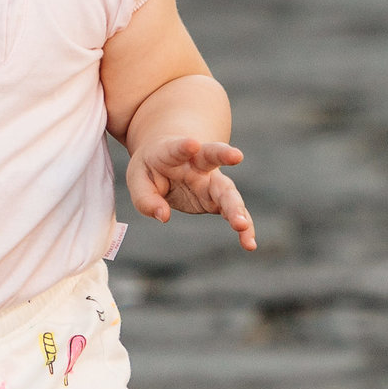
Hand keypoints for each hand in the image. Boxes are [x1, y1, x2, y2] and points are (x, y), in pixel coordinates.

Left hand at [126, 136, 255, 250]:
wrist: (171, 160)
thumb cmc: (152, 168)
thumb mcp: (138, 179)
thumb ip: (146, 199)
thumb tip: (164, 217)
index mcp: (173, 152)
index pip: (178, 148)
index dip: (185, 146)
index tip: (193, 144)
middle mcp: (198, 163)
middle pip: (213, 156)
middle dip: (224, 155)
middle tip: (236, 155)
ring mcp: (212, 181)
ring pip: (228, 189)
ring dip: (236, 207)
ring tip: (241, 226)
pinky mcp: (218, 200)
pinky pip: (234, 213)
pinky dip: (243, 227)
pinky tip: (249, 243)